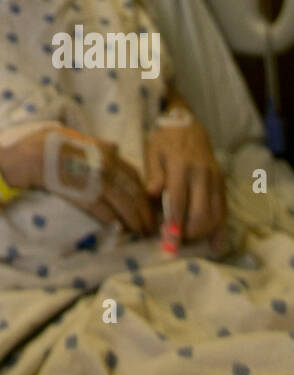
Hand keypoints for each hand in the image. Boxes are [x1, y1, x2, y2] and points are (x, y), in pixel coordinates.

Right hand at [0, 122, 155, 235]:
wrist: (31, 155)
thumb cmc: (51, 142)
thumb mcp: (79, 136)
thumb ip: (99, 145)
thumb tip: (115, 147)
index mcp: (106, 152)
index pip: (134, 175)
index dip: (143, 191)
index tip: (148, 203)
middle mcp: (106, 167)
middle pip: (133, 192)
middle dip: (144, 211)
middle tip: (150, 225)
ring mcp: (95, 183)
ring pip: (123, 205)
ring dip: (134, 220)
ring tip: (139, 231)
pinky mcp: (83, 197)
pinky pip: (104, 212)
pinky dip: (114, 222)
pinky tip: (119, 228)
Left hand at [145, 110, 226, 243]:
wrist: (189, 127)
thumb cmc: (165, 142)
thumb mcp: (152, 152)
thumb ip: (153, 174)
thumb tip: (151, 194)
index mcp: (181, 165)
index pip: (179, 200)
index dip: (174, 223)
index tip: (169, 242)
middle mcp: (202, 174)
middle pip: (200, 213)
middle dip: (189, 233)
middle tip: (174, 243)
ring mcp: (215, 180)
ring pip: (215, 215)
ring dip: (202, 234)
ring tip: (187, 241)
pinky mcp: (223, 185)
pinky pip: (224, 212)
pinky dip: (220, 231)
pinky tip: (215, 247)